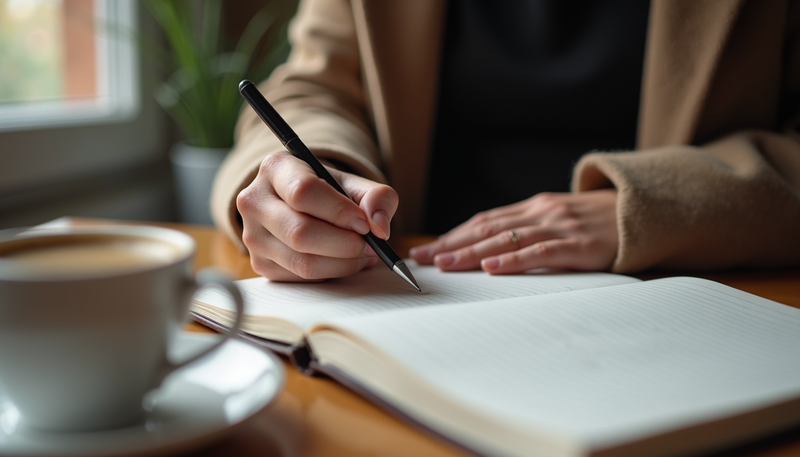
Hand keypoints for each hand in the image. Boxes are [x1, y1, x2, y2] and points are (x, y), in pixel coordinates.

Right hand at [236, 153, 397, 280]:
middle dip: (345, 244)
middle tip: (370, 245)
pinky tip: (342, 261)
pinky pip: (301, 278)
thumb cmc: (328, 192)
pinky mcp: (260, 263)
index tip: (364, 224)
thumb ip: (376, 197)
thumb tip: (378, 226)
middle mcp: (254, 200)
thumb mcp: (354, 184)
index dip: (339, 212)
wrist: (301, 205)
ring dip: (342, 263)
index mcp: (275, 168)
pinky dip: (331, 273)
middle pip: (301, 233)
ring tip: (362, 253)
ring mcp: (252, 235)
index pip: (304, 192)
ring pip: (302, 262)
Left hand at [409, 190, 618, 273]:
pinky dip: (513, 260)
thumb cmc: (595, 221)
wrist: (641, 213)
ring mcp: (558, 226)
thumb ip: (529, 228)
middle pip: (486, 229)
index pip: (483, 220)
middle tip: (422, 258)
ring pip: (506, 239)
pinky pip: (540, 252)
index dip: (453, 234)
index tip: (428, 248)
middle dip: (451, 244)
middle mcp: (540, 212)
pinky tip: (492, 268)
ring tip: (444, 263)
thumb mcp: (558, 219)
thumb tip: (491, 249)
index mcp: (533, 207)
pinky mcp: (577, 244)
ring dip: (471, 253)